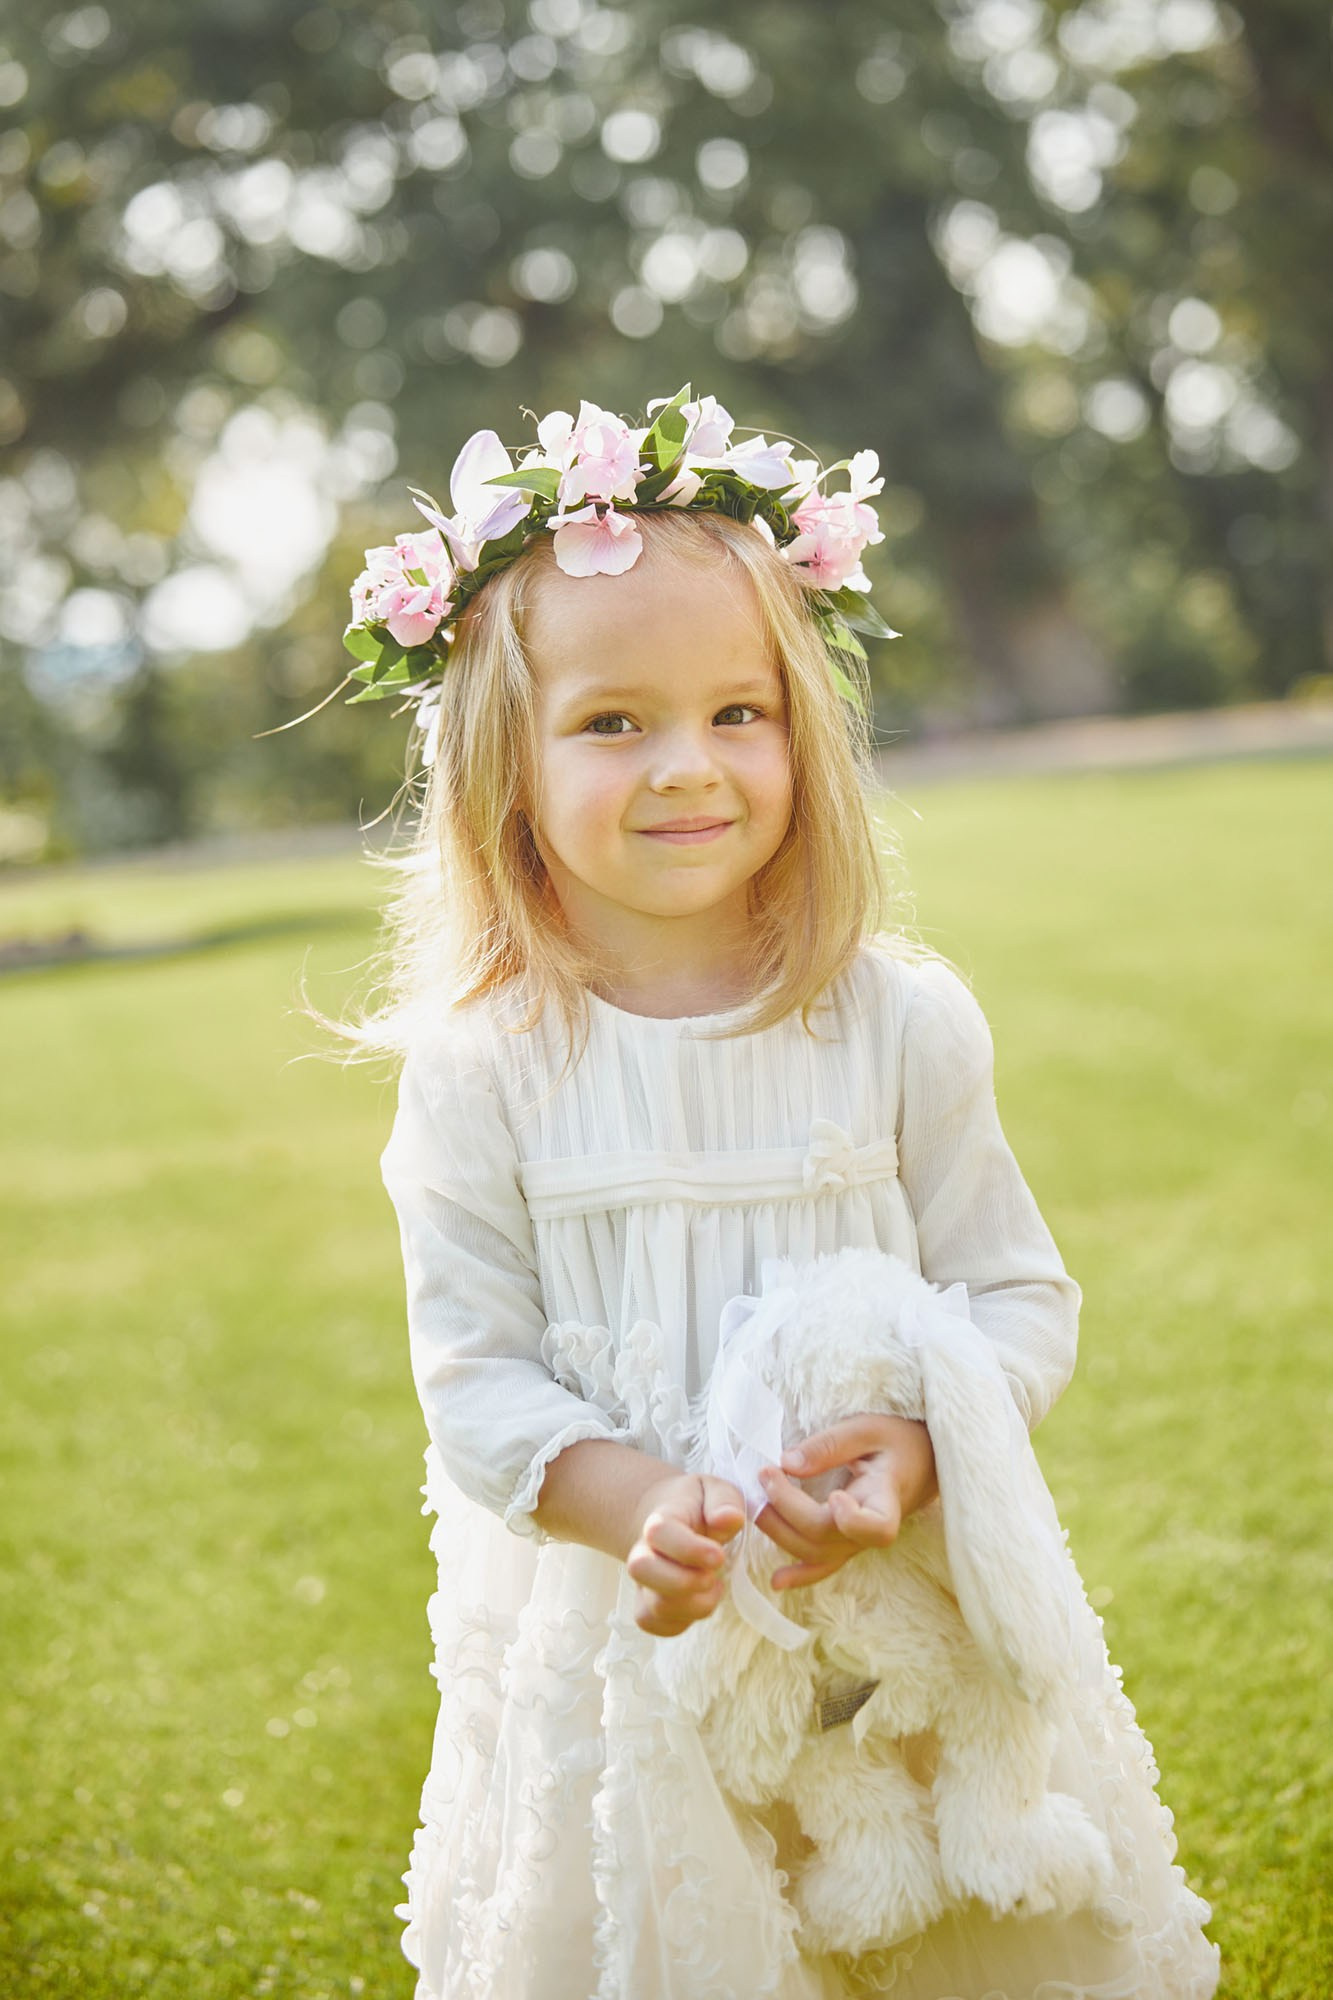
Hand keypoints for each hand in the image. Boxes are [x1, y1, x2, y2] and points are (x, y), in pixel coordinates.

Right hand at [626, 1473, 744, 1637]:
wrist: (669, 1520)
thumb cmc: (698, 1506)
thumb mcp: (716, 1491)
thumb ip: (725, 1502)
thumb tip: (730, 1518)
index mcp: (660, 1519)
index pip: (659, 1533)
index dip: (690, 1549)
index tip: (719, 1555)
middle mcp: (642, 1551)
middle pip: (642, 1570)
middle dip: (684, 1581)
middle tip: (714, 1575)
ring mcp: (642, 1581)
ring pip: (653, 1605)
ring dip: (692, 1606)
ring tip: (714, 1586)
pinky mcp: (646, 1605)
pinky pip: (654, 1624)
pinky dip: (681, 1622)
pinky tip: (700, 1601)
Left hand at [756, 1412, 937, 1589]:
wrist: (921, 1459)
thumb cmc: (896, 1440)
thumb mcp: (867, 1429)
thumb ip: (829, 1446)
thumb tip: (787, 1463)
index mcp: (886, 1498)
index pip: (876, 1528)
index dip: (852, 1520)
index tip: (835, 1495)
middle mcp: (872, 1528)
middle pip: (825, 1536)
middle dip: (788, 1509)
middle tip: (765, 1473)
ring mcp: (858, 1540)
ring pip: (816, 1553)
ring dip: (780, 1532)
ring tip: (757, 1502)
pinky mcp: (848, 1543)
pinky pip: (824, 1565)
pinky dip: (800, 1574)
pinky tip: (777, 1581)